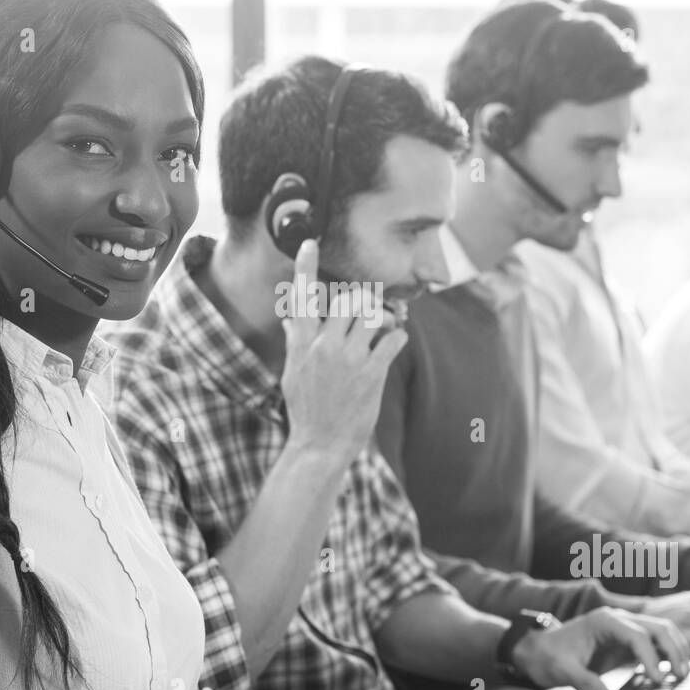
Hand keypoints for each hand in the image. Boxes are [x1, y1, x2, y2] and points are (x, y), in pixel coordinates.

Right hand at [281, 240, 408, 460]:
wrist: (320, 445)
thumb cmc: (305, 410)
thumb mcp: (292, 374)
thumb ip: (295, 342)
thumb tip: (291, 319)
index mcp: (302, 344)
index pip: (301, 297)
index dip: (305, 267)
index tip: (310, 243)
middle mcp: (324, 346)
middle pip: (349, 299)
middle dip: (363, 299)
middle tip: (371, 309)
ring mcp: (349, 358)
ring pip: (373, 314)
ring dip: (384, 316)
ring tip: (385, 326)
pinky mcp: (372, 373)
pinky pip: (393, 338)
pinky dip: (398, 335)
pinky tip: (395, 343)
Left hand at [509, 607, 689, 689]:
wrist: (538, 649)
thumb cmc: (549, 655)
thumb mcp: (562, 669)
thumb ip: (583, 681)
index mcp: (604, 621)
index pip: (637, 635)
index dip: (651, 657)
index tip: (658, 679)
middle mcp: (618, 620)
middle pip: (657, 627)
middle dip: (673, 649)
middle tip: (680, 676)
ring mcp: (624, 628)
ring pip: (661, 631)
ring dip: (676, 649)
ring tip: (682, 674)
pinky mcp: (627, 641)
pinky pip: (655, 642)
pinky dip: (669, 653)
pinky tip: (674, 670)